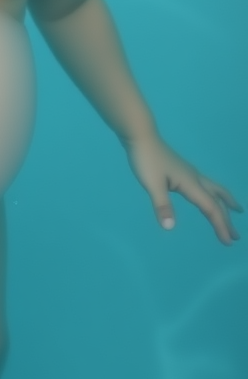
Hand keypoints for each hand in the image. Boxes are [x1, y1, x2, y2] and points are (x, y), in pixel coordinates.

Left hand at [126, 133, 241, 243]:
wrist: (140, 135)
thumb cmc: (145, 159)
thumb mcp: (152, 184)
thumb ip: (162, 206)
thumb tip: (170, 227)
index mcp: (191, 183)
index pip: (211, 208)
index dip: (221, 226)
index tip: (229, 242)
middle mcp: (195, 178)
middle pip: (217, 201)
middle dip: (226, 219)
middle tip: (236, 237)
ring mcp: (189, 172)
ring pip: (215, 190)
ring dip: (226, 203)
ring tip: (237, 211)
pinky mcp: (182, 170)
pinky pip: (205, 185)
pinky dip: (214, 194)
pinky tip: (206, 195)